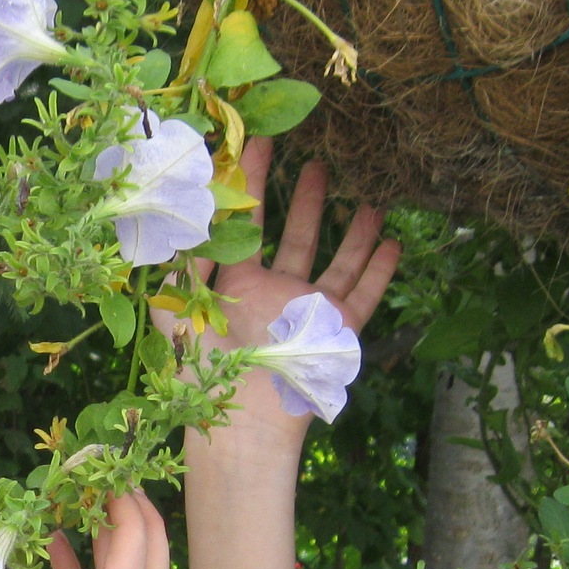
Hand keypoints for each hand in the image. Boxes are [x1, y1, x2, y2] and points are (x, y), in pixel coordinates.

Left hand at [155, 137, 401, 438]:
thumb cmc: (200, 376)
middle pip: (295, 237)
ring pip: (337, 262)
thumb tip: (180, 215)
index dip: (251, 183)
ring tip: (368, 200)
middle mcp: (273, 295)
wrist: (238, 426)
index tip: (259, 142)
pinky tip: (392, 243)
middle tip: (316, 163)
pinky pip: (364, 296)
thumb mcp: (177, 312)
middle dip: (305, 201)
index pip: (245, 225)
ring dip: (352, 232)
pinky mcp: (335, 334)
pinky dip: (380, 271)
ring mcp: (307, 313)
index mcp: (234, 286)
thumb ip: (177, 264)